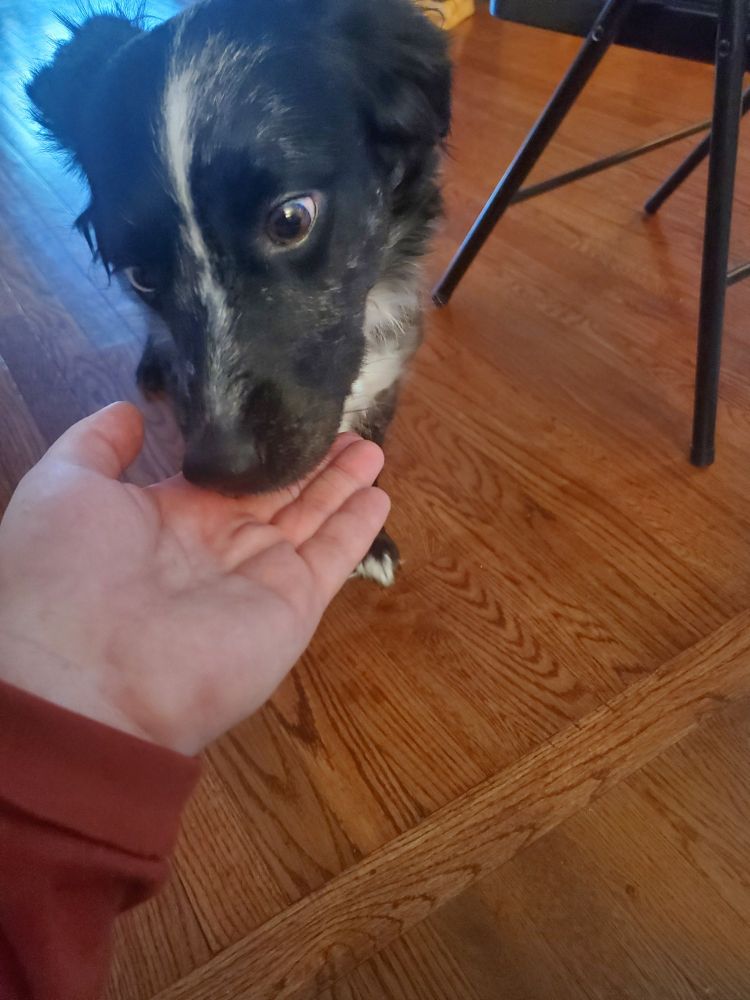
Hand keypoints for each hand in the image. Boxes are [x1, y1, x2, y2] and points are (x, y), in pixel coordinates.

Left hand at [0, 403, 388, 753]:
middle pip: (278, 493)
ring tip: (372, 445)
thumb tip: (131, 411)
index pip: (227, 476)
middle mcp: (219, 545)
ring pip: (311, 518)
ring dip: (342, 483)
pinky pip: (333, 557)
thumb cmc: (67, 572)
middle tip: (347, 424)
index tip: (283, 410)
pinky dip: (357, 527)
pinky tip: (379, 493)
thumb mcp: (64, 487)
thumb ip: (98, 444)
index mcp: (169, 518)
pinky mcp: (293, 604)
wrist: (88, 676)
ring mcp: (259, 576)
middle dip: (311, 460)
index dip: (257, 445)